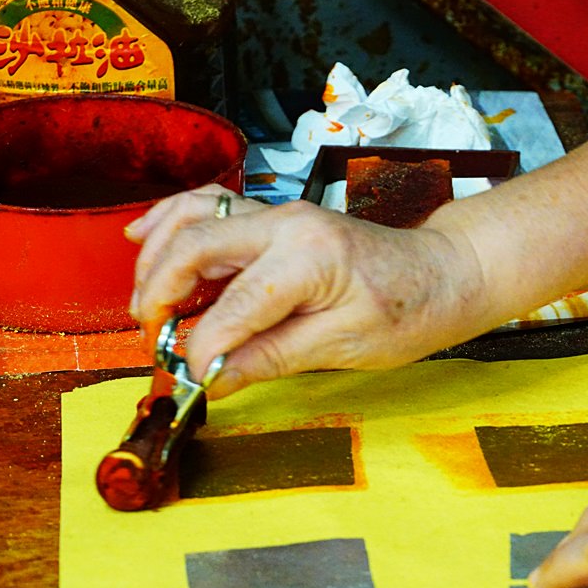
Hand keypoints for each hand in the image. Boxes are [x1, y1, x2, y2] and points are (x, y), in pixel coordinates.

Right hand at [126, 184, 488, 396]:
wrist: (445, 273)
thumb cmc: (411, 308)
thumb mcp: (347, 345)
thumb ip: (274, 357)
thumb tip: (213, 378)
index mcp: (309, 257)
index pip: (234, 308)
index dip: (204, 349)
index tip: (192, 379)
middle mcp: (288, 223)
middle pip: (196, 246)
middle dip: (159, 293)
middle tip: (151, 338)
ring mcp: (281, 214)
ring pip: (196, 216)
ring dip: (158, 256)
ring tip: (143, 302)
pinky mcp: (279, 219)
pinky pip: (213, 207)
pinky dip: (174, 221)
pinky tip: (144, 237)